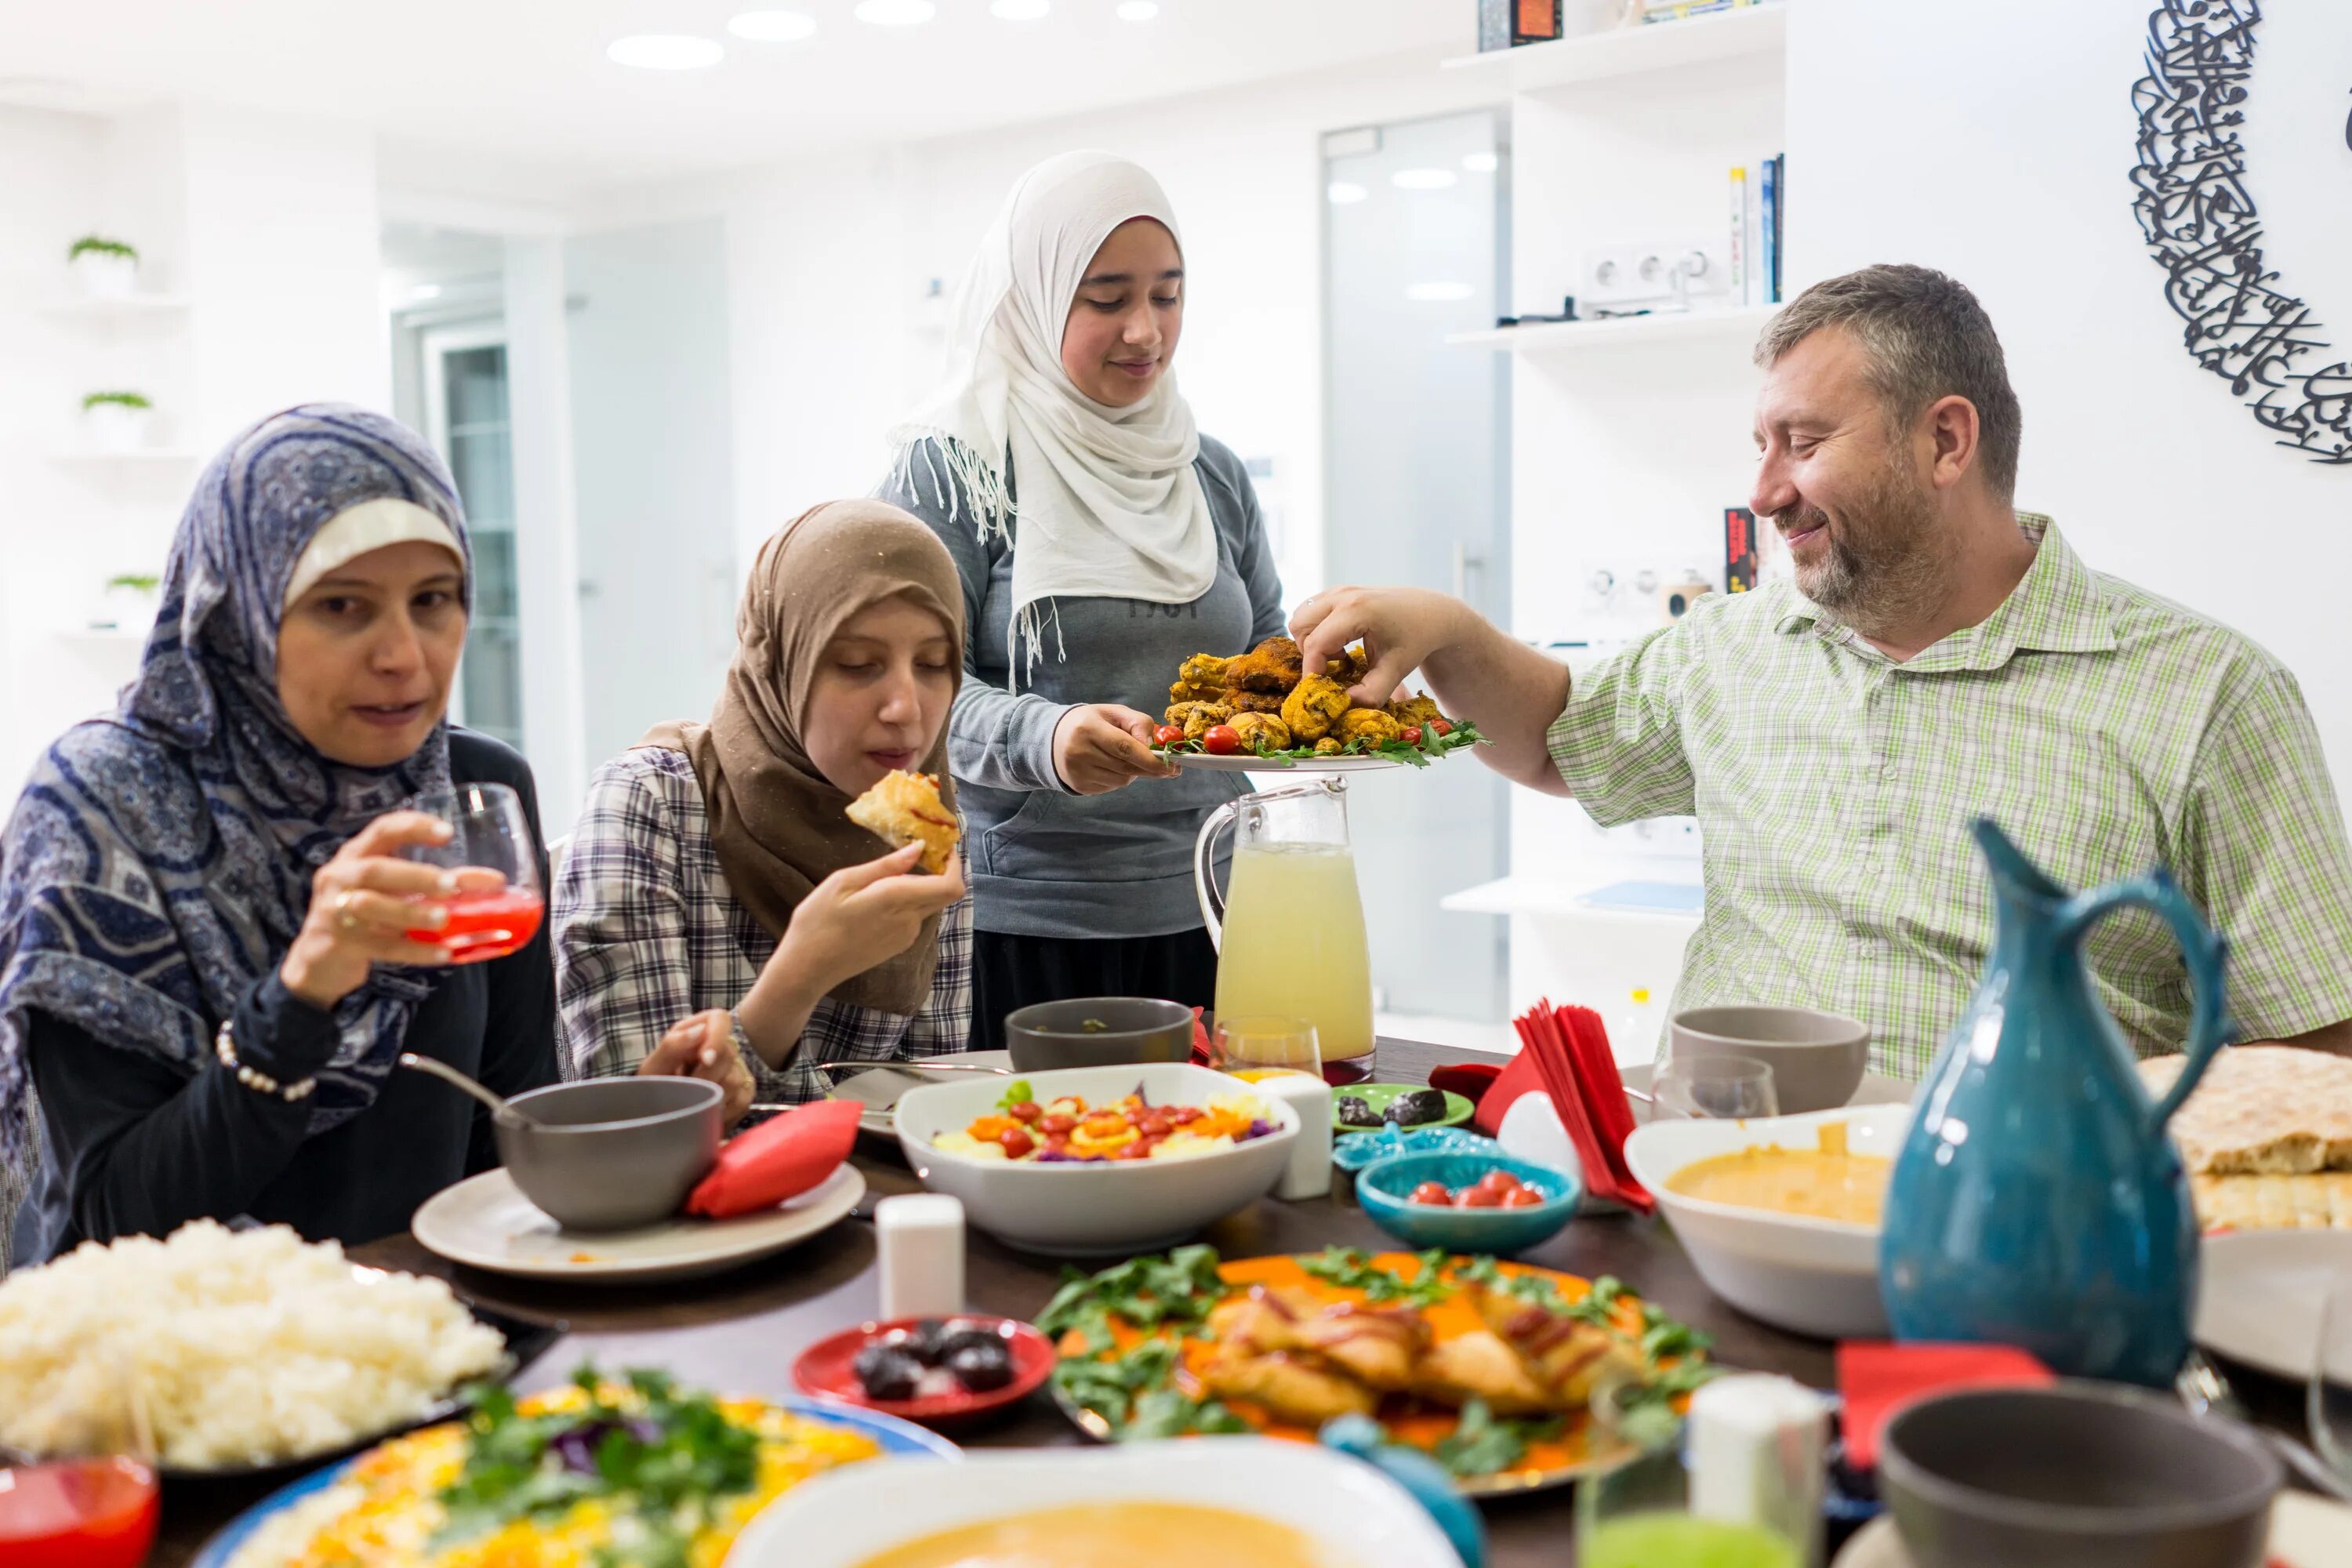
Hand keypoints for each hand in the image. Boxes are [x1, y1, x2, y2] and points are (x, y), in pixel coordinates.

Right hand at [280, 811, 500, 1009]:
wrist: (317, 961)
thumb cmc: (365, 915)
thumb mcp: (387, 891)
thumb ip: (429, 883)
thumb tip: (491, 882)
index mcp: (354, 856)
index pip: (382, 830)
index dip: (413, 827)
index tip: (448, 833)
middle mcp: (340, 878)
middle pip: (374, 869)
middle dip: (415, 875)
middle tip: (452, 884)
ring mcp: (335, 911)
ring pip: (371, 907)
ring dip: (411, 911)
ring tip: (445, 917)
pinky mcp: (340, 944)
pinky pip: (380, 946)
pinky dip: (414, 950)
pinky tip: (444, 953)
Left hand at [639, 1009, 755, 1124]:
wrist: (660, 1110)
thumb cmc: (656, 1083)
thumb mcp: (654, 1066)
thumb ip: (672, 1046)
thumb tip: (699, 1032)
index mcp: (699, 1031)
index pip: (720, 1020)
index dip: (717, 1037)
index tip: (705, 1059)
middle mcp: (722, 1046)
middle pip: (728, 1054)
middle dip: (706, 1076)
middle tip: (687, 1090)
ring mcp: (737, 1069)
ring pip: (736, 1080)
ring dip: (712, 1096)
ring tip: (693, 1101)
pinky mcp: (744, 1092)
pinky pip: (742, 1101)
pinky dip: (723, 1111)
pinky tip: (708, 1111)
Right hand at [773, 844, 968, 998]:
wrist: (808, 968)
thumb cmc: (818, 921)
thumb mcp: (844, 882)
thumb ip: (886, 866)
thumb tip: (918, 848)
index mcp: (897, 900)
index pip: (951, 886)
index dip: (955, 865)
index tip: (942, 848)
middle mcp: (910, 920)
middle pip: (945, 894)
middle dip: (940, 872)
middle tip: (917, 853)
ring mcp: (907, 936)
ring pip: (928, 904)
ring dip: (919, 887)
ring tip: (885, 877)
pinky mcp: (899, 945)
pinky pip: (914, 917)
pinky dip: (907, 902)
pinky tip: (878, 899)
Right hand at [1052, 703, 1177, 793]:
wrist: (1053, 739)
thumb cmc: (1091, 723)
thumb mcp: (1114, 713)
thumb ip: (1139, 724)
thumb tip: (1156, 747)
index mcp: (1088, 728)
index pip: (1125, 748)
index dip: (1151, 759)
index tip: (1172, 765)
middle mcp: (1079, 751)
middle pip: (1126, 767)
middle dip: (1149, 768)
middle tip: (1166, 767)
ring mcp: (1077, 772)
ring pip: (1121, 780)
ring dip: (1132, 772)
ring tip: (1124, 758)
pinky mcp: (1079, 786)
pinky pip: (1111, 787)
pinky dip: (1118, 778)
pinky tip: (1110, 766)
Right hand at [1292, 586, 1475, 708]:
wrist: (1431, 612)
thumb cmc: (1415, 639)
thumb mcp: (1396, 670)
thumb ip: (1371, 692)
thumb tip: (1344, 704)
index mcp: (1357, 610)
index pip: (1315, 644)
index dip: (1312, 672)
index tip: (1322, 690)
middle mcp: (1343, 595)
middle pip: (1300, 627)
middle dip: (1310, 653)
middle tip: (1336, 668)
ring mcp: (1339, 589)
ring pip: (1302, 617)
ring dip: (1312, 640)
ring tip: (1339, 654)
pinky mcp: (1339, 591)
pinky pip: (1311, 611)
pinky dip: (1318, 630)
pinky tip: (1342, 642)